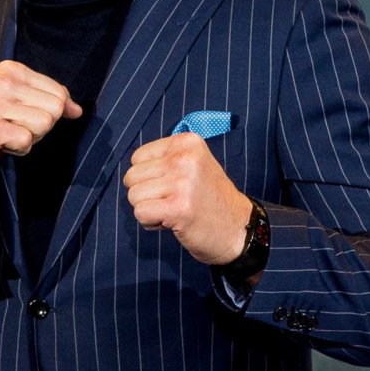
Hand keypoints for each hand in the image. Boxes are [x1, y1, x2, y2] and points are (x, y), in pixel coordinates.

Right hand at [0, 60, 81, 212]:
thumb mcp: (21, 101)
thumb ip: (52, 100)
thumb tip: (77, 111)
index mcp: (11, 69)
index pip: (58, 92)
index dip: (52, 112)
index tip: (24, 115)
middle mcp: (0, 81)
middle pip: (55, 108)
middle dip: (42, 126)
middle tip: (15, 127)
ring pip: (44, 124)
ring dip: (31, 137)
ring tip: (8, 134)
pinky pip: (26, 141)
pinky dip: (19, 150)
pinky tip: (1, 144)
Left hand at [123, 132, 252, 264]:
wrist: (240, 228)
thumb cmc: (209, 198)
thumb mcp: (193, 164)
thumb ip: (165, 159)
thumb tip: (130, 170)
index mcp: (187, 142)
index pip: (138, 157)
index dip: (149, 177)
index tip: (172, 186)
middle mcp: (184, 157)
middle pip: (132, 176)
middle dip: (146, 194)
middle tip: (173, 200)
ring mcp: (182, 181)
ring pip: (133, 195)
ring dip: (148, 209)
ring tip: (173, 210)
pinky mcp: (179, 207)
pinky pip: (140, 212)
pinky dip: (151, 222)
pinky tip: (172, 222)